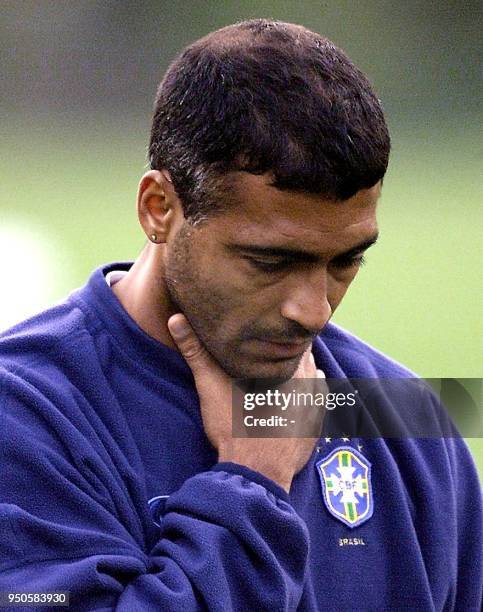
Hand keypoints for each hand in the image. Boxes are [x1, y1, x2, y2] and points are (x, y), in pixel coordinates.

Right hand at [168, 314, 321, 492]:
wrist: (256, 472)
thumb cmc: (234, 427)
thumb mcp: (210, 384)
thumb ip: (194, 351)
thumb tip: (174, 317)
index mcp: (284, 364)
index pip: (287, 335)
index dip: (276, 330)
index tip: (266, 325)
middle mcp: (305, 379)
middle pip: (300, 353)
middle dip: (288, 348)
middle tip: (273, 344)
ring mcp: (314, 403)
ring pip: (312, 373)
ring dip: (301, 368)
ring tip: (285, 365)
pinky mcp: (316, 424)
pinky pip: (320, 399)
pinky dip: (312, 392)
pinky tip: (302, 391)